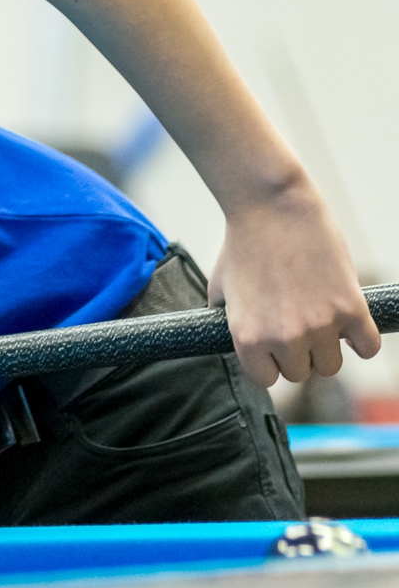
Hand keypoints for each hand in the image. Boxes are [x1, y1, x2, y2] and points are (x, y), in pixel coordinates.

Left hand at [211, 186, 380, 385]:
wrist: (272, 209)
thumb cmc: (242, 244)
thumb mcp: (220, 291)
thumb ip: (227, 322)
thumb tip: (231, 339)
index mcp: (248, 339)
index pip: (266, 379)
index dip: (271, 363)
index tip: (275, 347)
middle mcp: (283, 338)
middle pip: (300, 374)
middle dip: (299, 355)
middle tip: (298, 329)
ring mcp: (319, 325)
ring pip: (331, 366)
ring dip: (328, 350)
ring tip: (322, 326)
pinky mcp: (350, 308)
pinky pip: (367, 347)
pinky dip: (363, 342)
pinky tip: (353, 328)